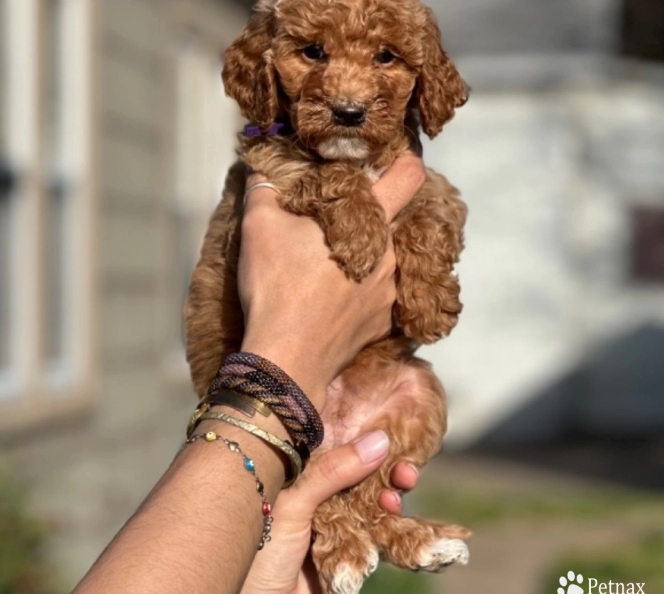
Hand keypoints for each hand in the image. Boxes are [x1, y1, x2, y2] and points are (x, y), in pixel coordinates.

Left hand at [232, 428, 418, 593]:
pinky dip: (390, 527)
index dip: (366, 436)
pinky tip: (398, 517)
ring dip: (389, 497)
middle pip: (360, 472)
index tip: (394, 431)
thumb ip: (333, 472)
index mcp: (296, 471)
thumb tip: (379, 441)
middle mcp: (316, 492)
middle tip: (407, 470)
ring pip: (370, 502)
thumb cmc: (255, 548)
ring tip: (399, 494)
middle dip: (386, 468)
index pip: (337, 443)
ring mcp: (332, 522)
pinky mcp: (346, 552)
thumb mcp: (292, 503)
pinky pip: (374, 536)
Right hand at [238, 155, 424, 408]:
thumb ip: (264, 188)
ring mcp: (389, 294)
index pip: (410, 176)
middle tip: (331, 223)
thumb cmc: (277, 284)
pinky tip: (329, 300)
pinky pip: (375, 297)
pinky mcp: (380, 325)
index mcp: (372, 222)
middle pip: (390, 222)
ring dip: (362, 257)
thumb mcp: (259, 226)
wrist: (285, 358)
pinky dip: (358, 293)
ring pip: (382, 261)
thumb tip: (260, 166)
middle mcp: (390, 255)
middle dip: (366, 217)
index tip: (387, 159)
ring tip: (325, 268)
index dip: (404, 161)